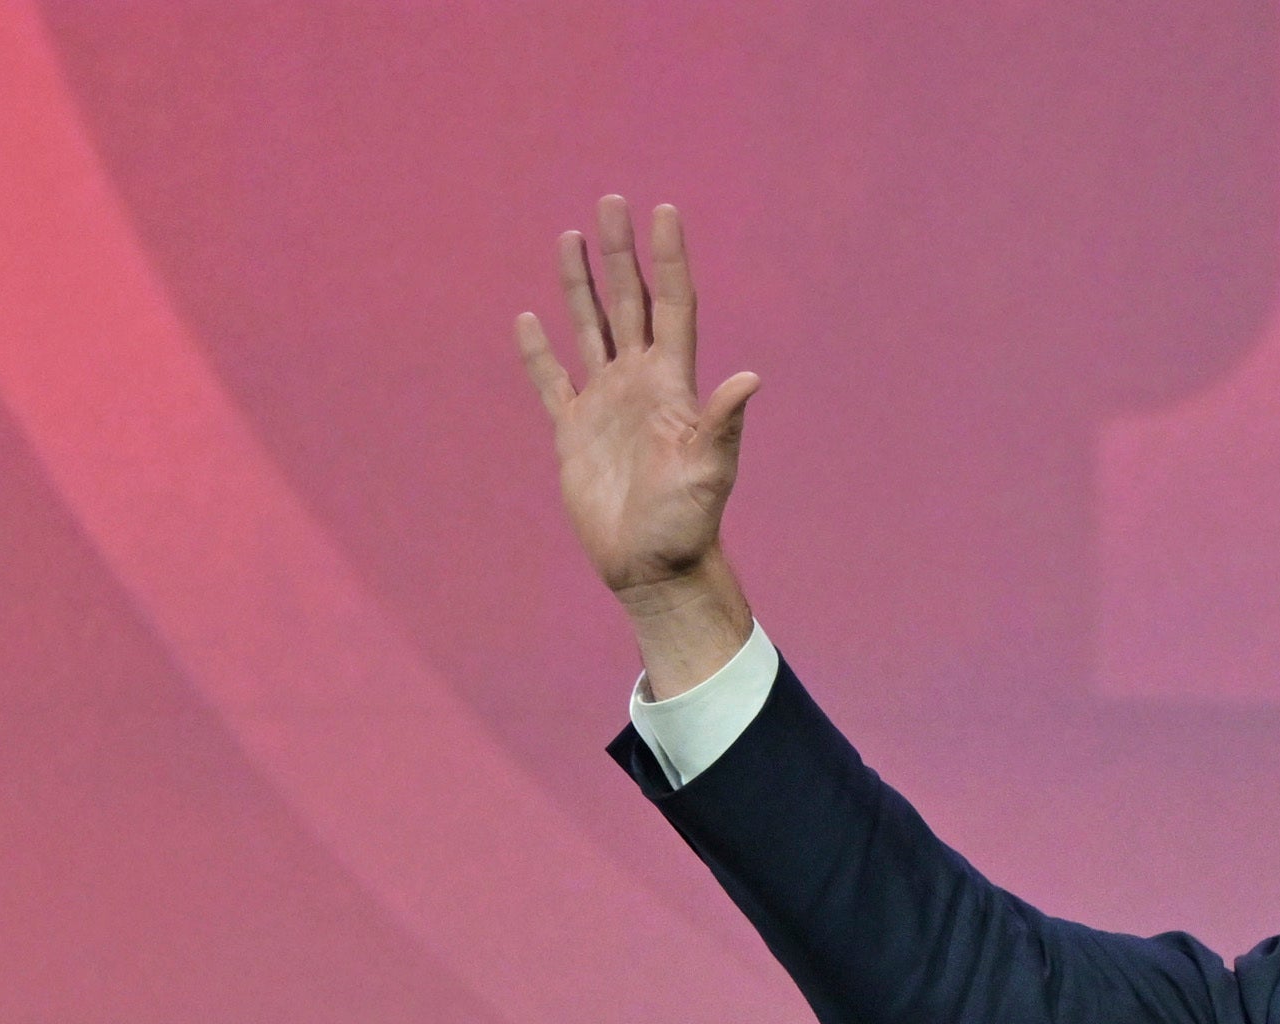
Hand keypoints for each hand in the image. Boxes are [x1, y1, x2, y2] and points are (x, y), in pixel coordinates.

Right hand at [516, 196, 762, 685]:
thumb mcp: (709, 471)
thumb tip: (750, 378)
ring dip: (580, 284)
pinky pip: (552, 381)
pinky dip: (539, 352)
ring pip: (590, 328)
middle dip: (621, 252)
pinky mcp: (573, 432)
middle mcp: (639, 383)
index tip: (664, 210)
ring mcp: (605, 404)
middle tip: (611, 200)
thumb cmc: (688, 524)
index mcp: (673, 385)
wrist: (653, 568)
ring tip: (570, 237)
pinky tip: (529, 320)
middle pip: (628, 302)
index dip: (668, 259)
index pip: (672, 305)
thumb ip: (722, 423)